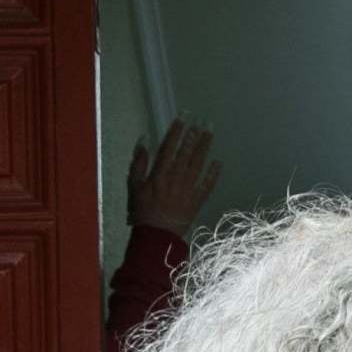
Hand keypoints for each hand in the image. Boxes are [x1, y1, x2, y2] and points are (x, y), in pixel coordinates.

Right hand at [126, 118, 220, 234]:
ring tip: (210, 133)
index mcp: (160, 172)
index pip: (169, 146)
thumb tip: (143, 140)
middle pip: (187, 151)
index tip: (182, 118)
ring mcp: (189, 188)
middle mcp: (176, 177)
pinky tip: (218, 163)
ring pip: (199, 163)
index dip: (176, 131)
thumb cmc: (142, 210)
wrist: (157, 234)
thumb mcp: (133, 185)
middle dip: (194, 135)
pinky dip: (213, 173)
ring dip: (205, 147)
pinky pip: (208, 184)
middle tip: (202, 121)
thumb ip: (138, 162)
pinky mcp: (197, 200)